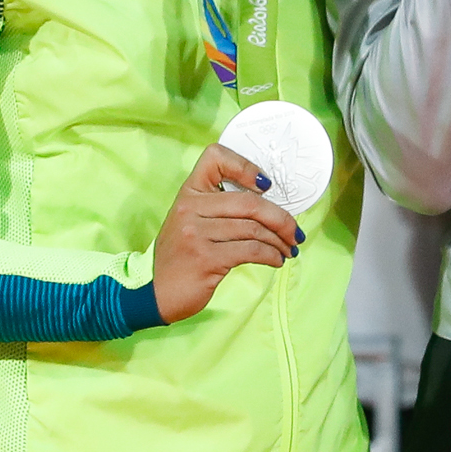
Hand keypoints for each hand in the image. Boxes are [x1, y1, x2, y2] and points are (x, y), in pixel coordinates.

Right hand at [152, 142, 302, 321]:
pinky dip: (271, 255)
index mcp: (188, 193)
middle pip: (249, 202)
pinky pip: (251, 250)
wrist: (155, 293)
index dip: (245, 166)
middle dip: (281, 218)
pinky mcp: (206, 258)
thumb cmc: (180, 256)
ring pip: (254, 228)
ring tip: (288, 249)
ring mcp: (196, 233)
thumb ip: (218, 208)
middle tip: (295, 233)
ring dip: (279, 240)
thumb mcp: (190, 222)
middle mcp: (190, 208)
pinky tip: (276, 260)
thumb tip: (268, 206)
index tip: (266, 185)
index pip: (215, 158)